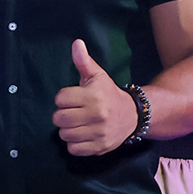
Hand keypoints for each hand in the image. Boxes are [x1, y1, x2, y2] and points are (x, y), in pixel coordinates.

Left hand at [51, 40, 135, 156]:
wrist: (133, 115)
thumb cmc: (109, 94)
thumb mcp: (97, 76)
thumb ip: (84, 61)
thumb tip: (76, 43)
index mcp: (94, 96)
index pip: (60, 99)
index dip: (63, 98)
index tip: (72, 98)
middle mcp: (97, 115)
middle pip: (59, 119)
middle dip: (62, 115)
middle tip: (73, 112)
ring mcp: (99, 132)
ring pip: (64, 135)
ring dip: (68, 130)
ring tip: (78, 124)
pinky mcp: (99, 147)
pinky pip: (73, 149)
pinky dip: (74, 144)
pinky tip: (83, 135)